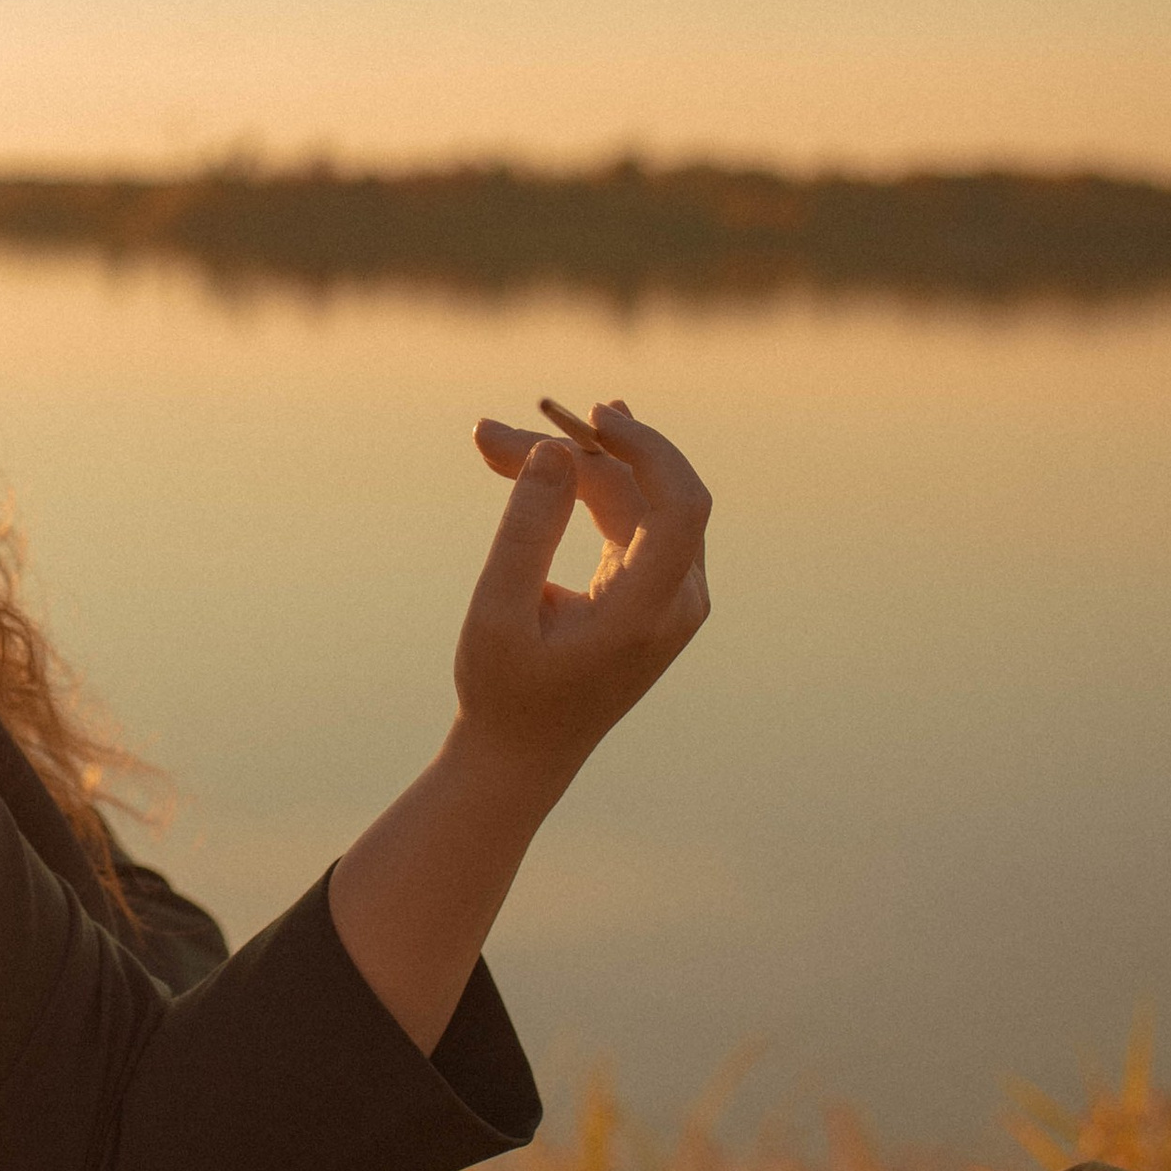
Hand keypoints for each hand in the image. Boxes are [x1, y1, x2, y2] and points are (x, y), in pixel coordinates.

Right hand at [459, 399, 711, 790]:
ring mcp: (671, 598)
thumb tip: (554, 449)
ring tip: (494, 443)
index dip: (645, 448)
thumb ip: (527, 528)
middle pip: (646, 493)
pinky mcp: (652, 593)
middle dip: (576, 451)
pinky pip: (631, 520)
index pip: (679, 505)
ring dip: (573, 467)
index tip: (591, 413)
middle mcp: (677, 602)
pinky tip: (566, 449)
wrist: (520, 757)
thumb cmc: (504, 693)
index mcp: (649, 613)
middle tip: (490, 435)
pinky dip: (588, 489)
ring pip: (633, 501)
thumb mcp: (498, 611)